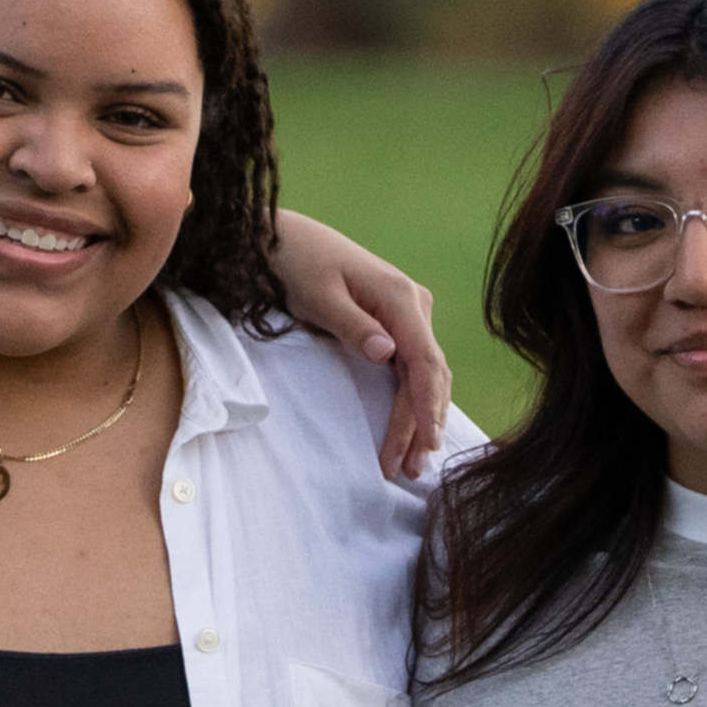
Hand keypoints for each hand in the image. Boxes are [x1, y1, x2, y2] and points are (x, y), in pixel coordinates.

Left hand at [271, 209, 451, 477]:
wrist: (278, 237)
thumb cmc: (294, 262)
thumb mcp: (318, 295)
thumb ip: (353, 326)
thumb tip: (389, 354)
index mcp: (399, 297)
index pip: (425, 360)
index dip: (428, 405)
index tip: (426, 442)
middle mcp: (412, 304)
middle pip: (428, 374)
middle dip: (421, 424)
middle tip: (408, 470)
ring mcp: (406, 314)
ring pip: (424, 374)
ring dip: (419, 418)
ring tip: (410, 462)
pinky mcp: (393, 323)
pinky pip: (411, 368)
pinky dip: (412, 400)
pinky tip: (411, 430)